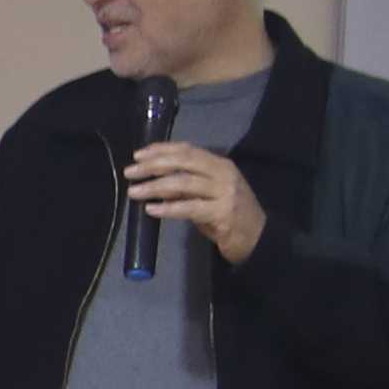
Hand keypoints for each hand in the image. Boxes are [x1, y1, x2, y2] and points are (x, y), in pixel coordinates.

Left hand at [122, 144, 269, 265]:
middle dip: (153, 165)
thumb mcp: (208, 195)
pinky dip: (168, 208)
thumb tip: (155, 182)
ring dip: (155, 186)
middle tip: (130, 172)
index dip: (161, 150)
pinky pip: (190, 208)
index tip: (139, 154)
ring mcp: (224, 192)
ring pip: (184, 183)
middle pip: (183, 162)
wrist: (258, 238)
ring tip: (134, 191)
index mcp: (220, 164)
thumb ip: (187, 187)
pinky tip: (152, 209)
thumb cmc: (229, 216)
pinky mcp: (222, 213)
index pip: (187, 150)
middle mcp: (223, 173)